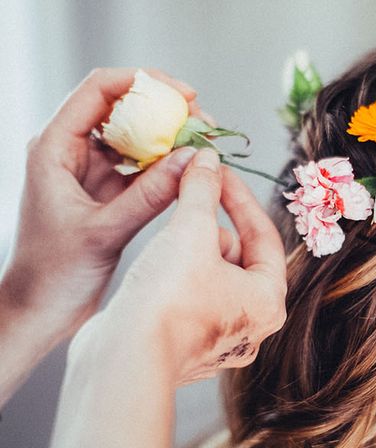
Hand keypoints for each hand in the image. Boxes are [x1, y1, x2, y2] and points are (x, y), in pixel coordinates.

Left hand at [2, 68, 204, 335]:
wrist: (42, 308)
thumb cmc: (55, 272)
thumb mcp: (105, 231)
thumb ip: (150, 195)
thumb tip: (192, 159)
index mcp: (55, 148)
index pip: (99, 91)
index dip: (144, 84)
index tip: (185, 95)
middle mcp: (71, 153)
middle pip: (122, 110)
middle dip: (165, 112)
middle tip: (205, 124)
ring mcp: (90, 173)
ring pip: (135, 140)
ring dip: (169, 140)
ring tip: (204, 148)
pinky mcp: (106, 195)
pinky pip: (141, 170)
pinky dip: (166, 169)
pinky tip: (189, 174)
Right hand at [49, 149, 286, 447]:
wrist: (124, 358)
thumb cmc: (168, 300)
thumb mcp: (189, 231)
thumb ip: (202, 192)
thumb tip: (207, 161)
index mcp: (267, 303)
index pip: (265, 238)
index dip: (240, 199)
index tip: (218, 173)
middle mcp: (250, 328)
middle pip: (240, 260)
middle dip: (214, 228)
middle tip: (191, 203)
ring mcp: (218, 343)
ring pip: (213, 281)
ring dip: (194, 254)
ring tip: (169, 242)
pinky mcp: (186, 349)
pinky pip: (190, 302)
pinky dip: (177, 280)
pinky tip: (156, 270)